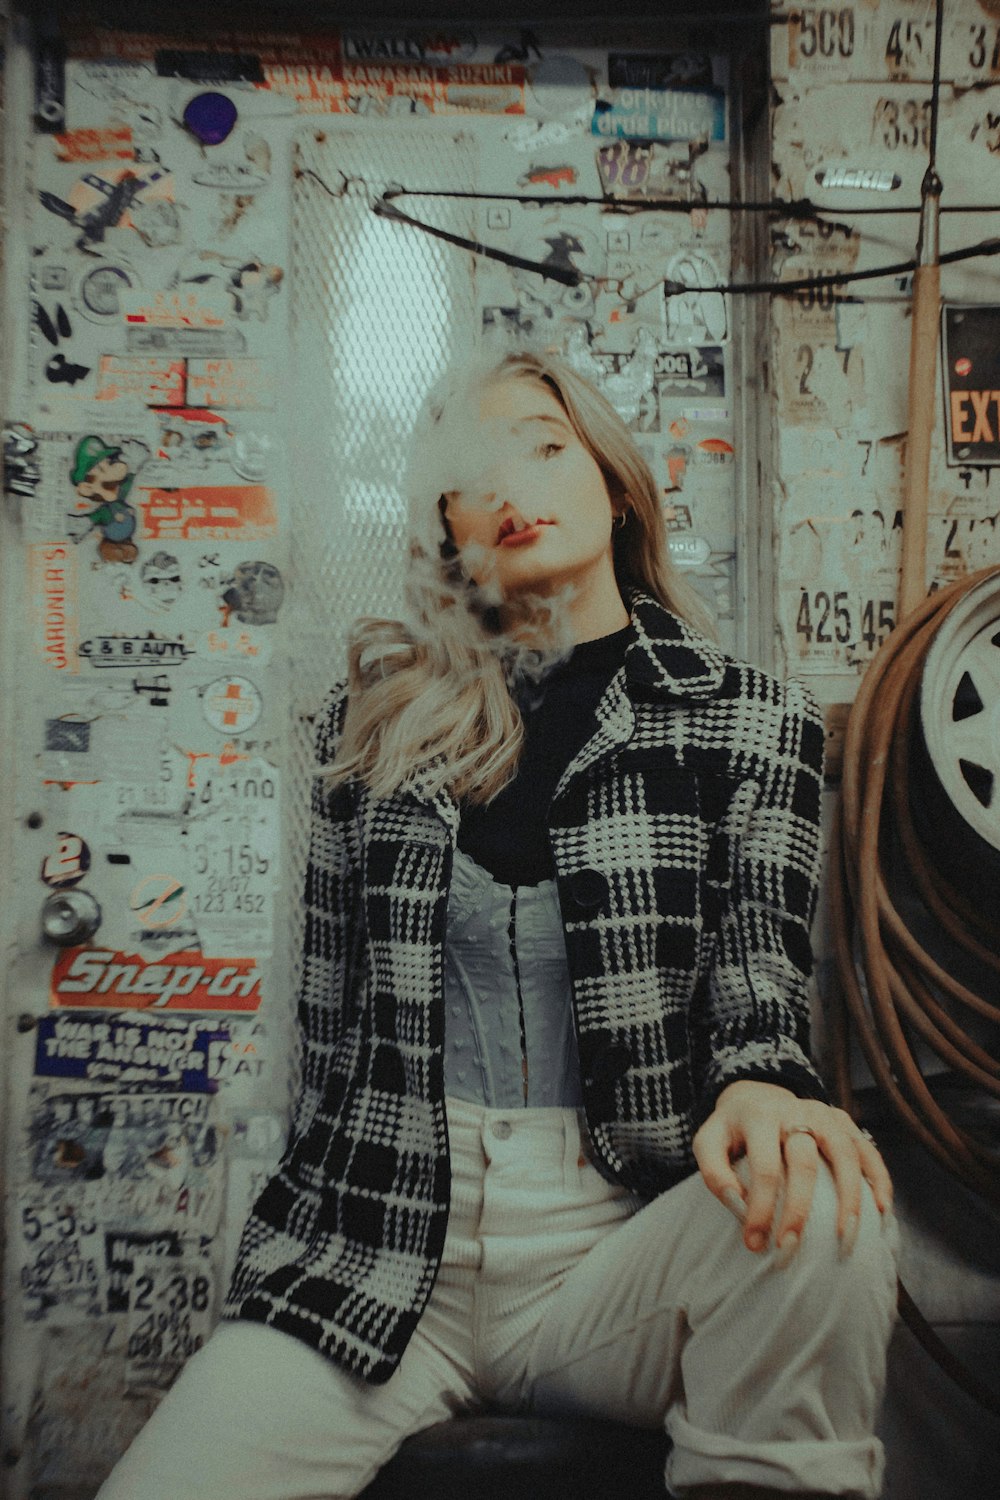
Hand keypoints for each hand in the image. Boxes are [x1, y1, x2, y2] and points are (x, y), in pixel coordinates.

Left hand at [692, 1080, 893, 1264]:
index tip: (753, 1244)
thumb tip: (736, 1205)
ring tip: (846, 1239)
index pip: (764, 1167)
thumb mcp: (709, 1142)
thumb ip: (714, 1172)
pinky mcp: (845, 1122)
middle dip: (799, 1211)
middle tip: (790, 1250)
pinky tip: (881, 1212)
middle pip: (804, 1164)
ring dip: (850, 1200)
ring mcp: (825, 1115)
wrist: (757, 1095)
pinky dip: (879, 1180)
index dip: (759, 1208)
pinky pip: (868, 1151)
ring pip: (845, 1155)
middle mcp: (796, 1111)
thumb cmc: (733, 1131)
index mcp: (759, 1117)